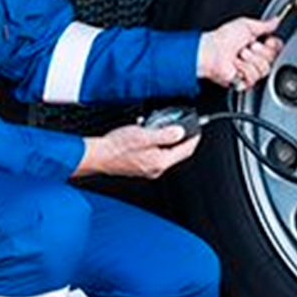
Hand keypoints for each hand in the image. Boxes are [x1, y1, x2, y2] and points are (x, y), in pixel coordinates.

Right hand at [72, 124, 199, 178]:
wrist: (98, 155)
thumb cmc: (116, 147)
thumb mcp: (144, 135)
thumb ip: (165, 134)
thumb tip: (180, 132)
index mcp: (160, 162)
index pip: (186, 151)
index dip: (194, 139)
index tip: (198, 131)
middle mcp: (156, 169)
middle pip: (177, 154)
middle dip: (181, 140)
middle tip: (183, 128)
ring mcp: (148, 169)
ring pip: (165, 154)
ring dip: (166, 141)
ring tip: (161, 128)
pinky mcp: (140, 167)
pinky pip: (154, 155)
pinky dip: (156, 145)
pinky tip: (147, 135)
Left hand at [198, 17, 283, 90]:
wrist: (211, 52)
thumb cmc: (223, 38)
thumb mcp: (246, 24)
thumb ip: (264, 24)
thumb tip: (276, 20)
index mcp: (257, 45)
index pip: (276, 48)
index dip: (272, 45)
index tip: (265, 40)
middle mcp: (255, 59)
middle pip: (271, 59)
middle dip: (258, 51)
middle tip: (245, 47)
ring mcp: (250, 71)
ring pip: (264, 69)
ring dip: (249, 60)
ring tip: (238, 56)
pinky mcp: (244, 82)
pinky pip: (253, 78)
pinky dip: (243, 70)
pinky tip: (235, 66)